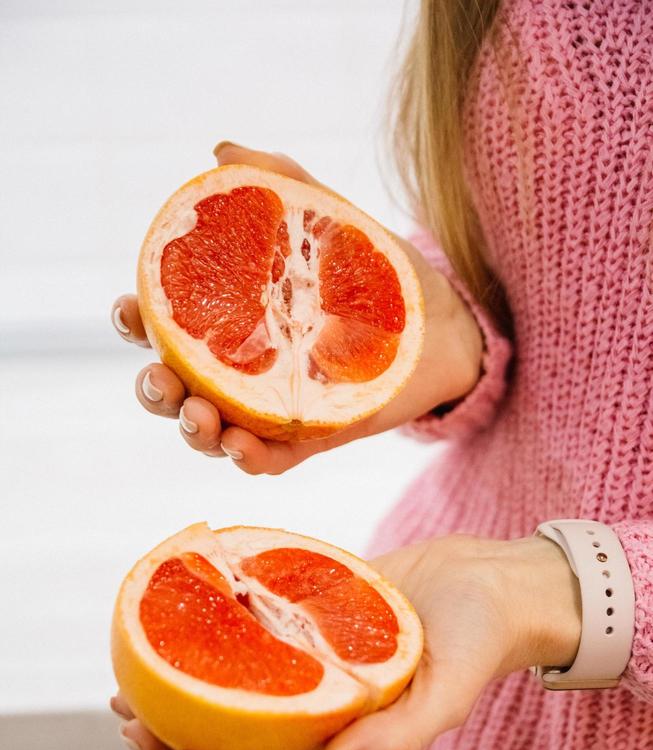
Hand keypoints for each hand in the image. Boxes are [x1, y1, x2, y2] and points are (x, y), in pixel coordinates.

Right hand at [111, 141, 482, 473]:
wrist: (443, 319)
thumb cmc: (372, 268)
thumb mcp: (325, 217)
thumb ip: (280, 181)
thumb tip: (222, 152)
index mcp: (229, 320)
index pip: (166, 325)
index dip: (134, 322)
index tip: (128, 307)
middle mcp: (241, 369)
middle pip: (175, 388)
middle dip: (155, 390)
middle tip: (161, 379)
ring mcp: (272, 407)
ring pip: (211, 431)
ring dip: (193, 431)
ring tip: (199, 417)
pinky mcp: (312, 436)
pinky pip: (269, 460)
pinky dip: (248, 458)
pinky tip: (240, 445)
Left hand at [111, 533, 579, 749]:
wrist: (489, 580)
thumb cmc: (481, 638)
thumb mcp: (449, 692)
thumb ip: (399, 739)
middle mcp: (323, 730)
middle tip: (133, 725)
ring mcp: (310, 686)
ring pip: (232, 717)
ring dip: (178, 712)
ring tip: (129, 692)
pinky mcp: (305, 641)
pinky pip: (248, 660)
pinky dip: (206, 656)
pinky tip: (173, 630)